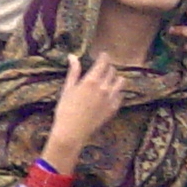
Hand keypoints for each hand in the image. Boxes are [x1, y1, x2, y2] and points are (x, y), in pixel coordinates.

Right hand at [44, 52, 124, 170]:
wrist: (72, 131)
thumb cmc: (65, 109)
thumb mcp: (67, 88)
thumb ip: (73, 71)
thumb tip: (72, 56)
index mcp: (91, 81)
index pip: (103, 62)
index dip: (104, 57)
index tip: (103, 55)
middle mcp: (104, 88)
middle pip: (112, 71)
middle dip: (108, 67)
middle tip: (103, 68)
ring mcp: (111, 99)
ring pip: (120, 82)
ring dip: (116, 78)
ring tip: (109, 79)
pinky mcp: (114, 108)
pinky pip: (121, 95)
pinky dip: (117, 91)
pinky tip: (111, 93)